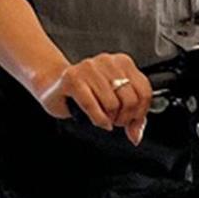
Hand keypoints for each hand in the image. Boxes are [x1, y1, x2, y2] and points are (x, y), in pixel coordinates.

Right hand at [34, 52, 151, 141]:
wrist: (54, 84)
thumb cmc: (85, 92)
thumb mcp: (114, 100)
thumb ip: (131, 116)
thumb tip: (136, 135)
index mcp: (123, 62)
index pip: (145, 91)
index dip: (141, 113)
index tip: (133, 121)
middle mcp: (107, 62)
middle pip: (130, 99)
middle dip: (124, 118)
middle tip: (116, 121)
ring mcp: (89, 68)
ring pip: (112, 104)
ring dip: (110, 119)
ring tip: (104, 118)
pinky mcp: (72, 78)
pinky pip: (92, 105)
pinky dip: (98, 119)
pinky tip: (98, 121)